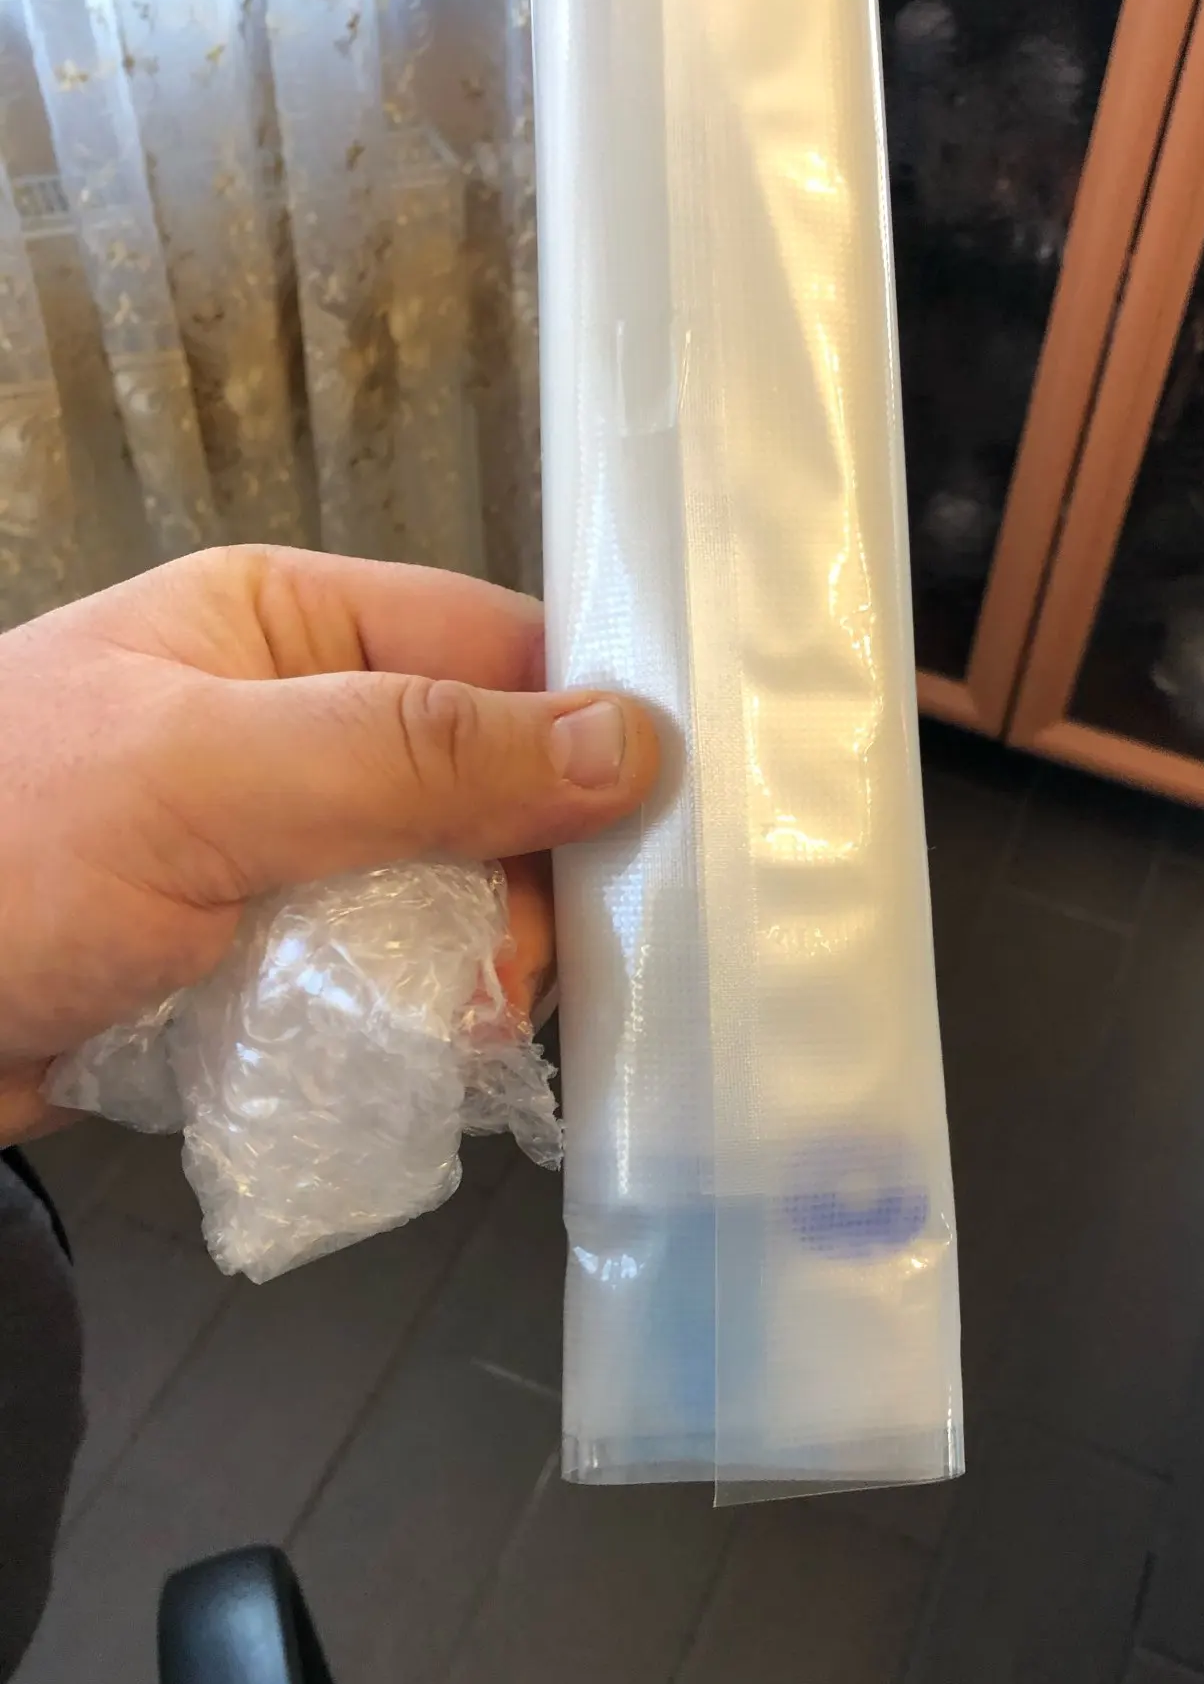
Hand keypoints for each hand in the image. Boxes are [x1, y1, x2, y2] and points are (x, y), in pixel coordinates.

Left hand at [0, 546, 658, 1144]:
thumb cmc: (2, 853)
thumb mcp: (214, 777)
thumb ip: (422, 754)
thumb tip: (633, 743)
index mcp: (291, 626)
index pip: (498, 652)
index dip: (587, 735)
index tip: (658, 835)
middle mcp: (297, 724)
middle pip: (491, 789)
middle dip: (521, 882)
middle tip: (507, 973)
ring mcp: (277, 848)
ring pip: (447, 896)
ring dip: (464, 967)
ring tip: (447, 1029)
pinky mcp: (257, 957)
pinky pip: (383, 977)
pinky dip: (407, 1021)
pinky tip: (405, 1057)